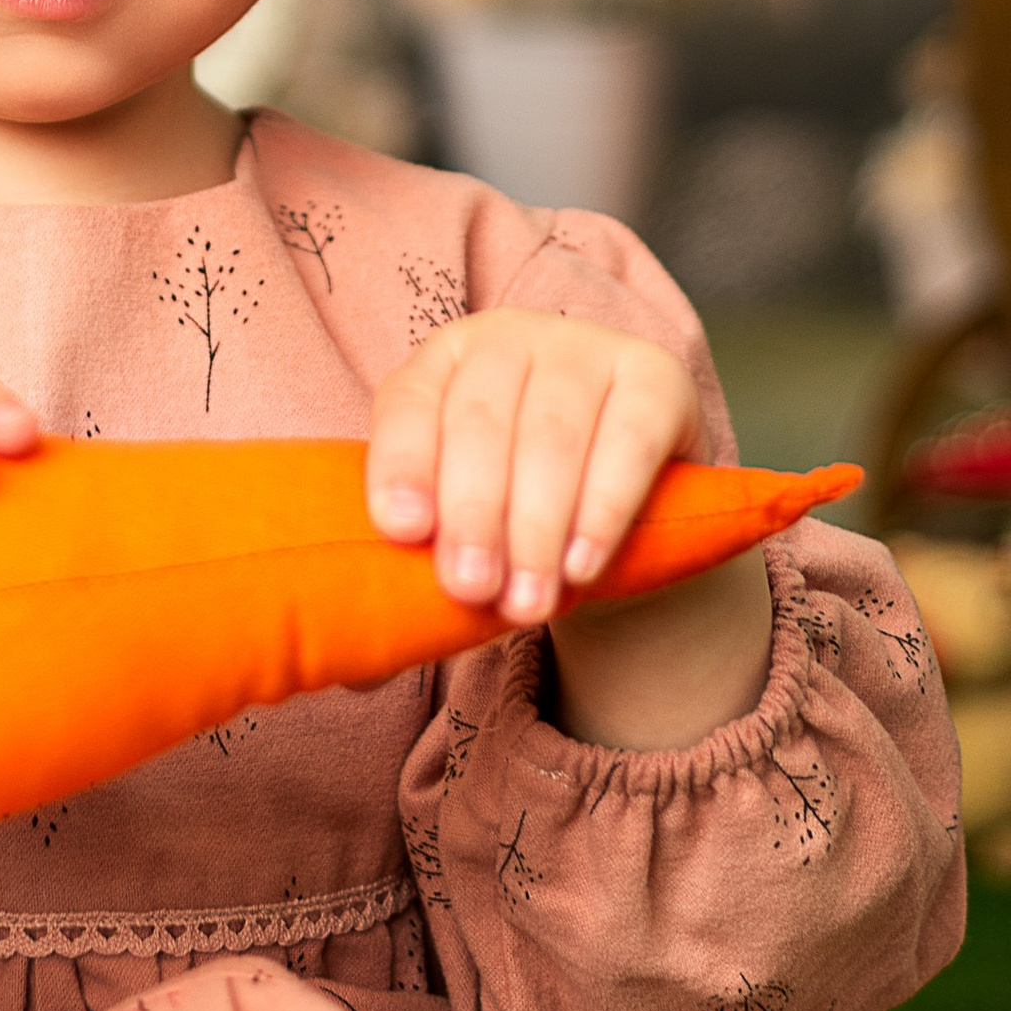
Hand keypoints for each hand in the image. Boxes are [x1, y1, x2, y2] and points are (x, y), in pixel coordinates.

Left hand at [365, 308, 702, 626]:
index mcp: (443, 361)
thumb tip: (354, 672)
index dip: (401, 464)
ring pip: (553, 435)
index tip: (400, 532)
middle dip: (473, 513)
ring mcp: (587, 348)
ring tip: (526, 605)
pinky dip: (603, 509)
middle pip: (481, 421)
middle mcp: (510, 338)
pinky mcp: (657, 377)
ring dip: (536, 527)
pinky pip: (628, 443)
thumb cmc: (519, 513)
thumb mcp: (464, 529)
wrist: (628, 505)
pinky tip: (582, 565)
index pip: (409, 403)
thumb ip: (413, 577)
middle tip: (470, 591)